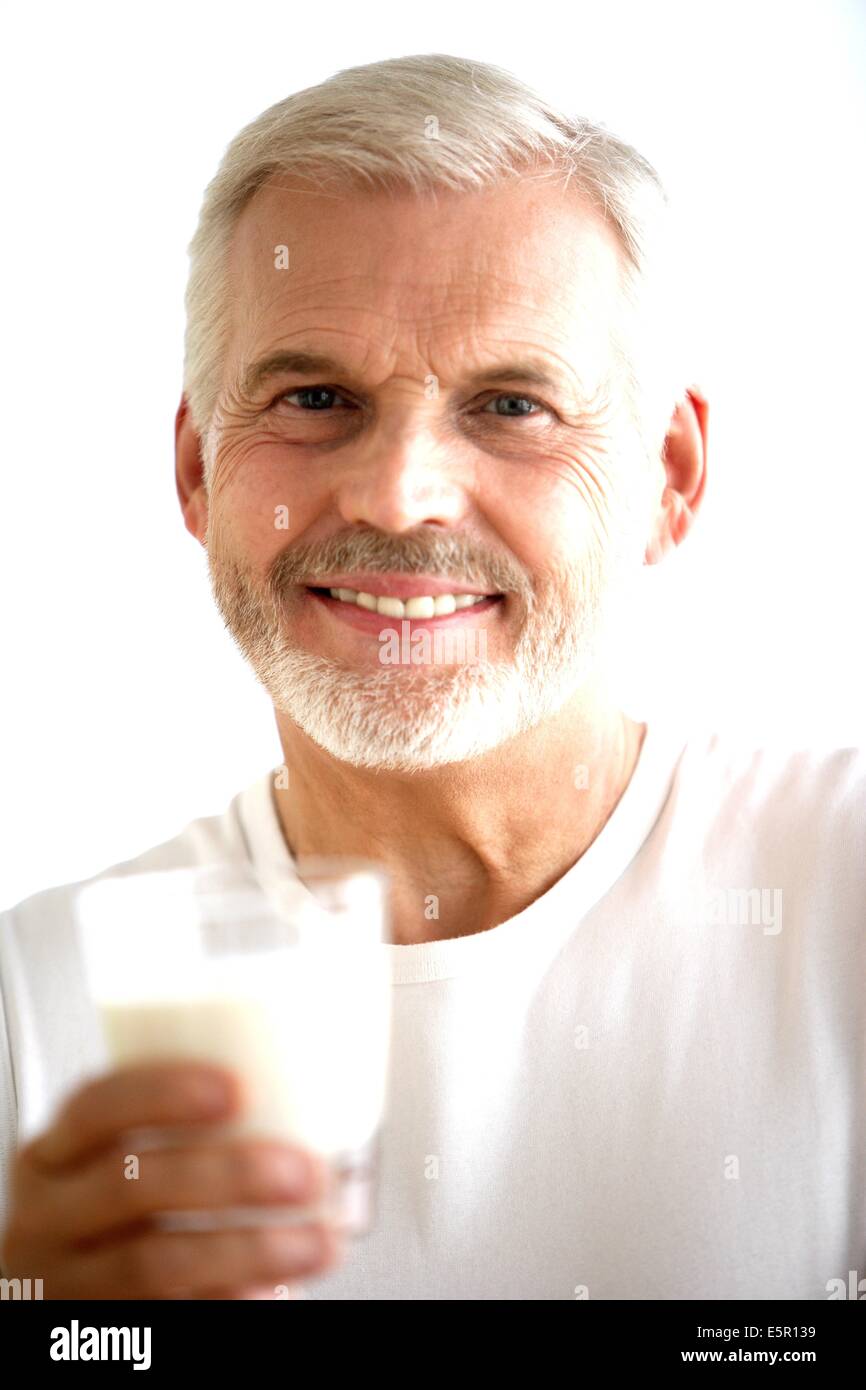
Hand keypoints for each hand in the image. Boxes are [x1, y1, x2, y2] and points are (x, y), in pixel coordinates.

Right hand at [0, 1060, 345, 1298]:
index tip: (235, 1089)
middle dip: (229, 1176)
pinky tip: (274, 1291)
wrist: (72, 1292)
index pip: (96, 1108)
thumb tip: (310, 1082)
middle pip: (131, 1185)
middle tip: (305, 1173)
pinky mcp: (100, 1332)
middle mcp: (48, 1218)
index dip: (162, 1093)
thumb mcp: (115, 1159)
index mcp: (54, 1156)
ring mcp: (69, 1283)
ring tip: (318, 1242)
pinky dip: (229, 1303)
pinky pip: (169, 1318)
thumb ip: (182, 1126)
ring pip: (154, 1264)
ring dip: (249, 1250)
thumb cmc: (118, 1207)